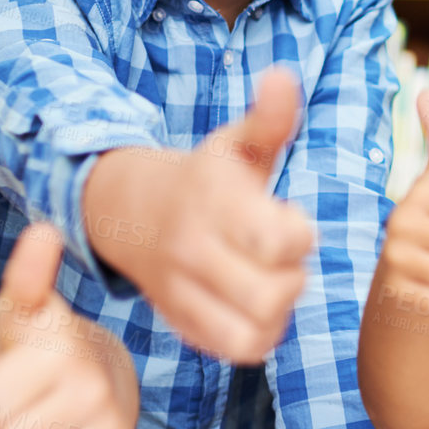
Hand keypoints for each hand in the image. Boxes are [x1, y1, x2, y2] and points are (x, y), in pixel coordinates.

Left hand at [0, 223, 139, 428]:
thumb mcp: (26, 309)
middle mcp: (94, 390)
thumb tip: (44, 231)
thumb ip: (27, 276)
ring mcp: (113, 426)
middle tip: (29, 403)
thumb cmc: (45, 342)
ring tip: (45, 421)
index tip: (14, 377)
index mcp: (64, 353)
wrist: (104, 368)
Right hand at [122, 69, 314, 363]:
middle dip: (294, 279)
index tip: (290, 220)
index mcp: (214, 202)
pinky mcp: (181, 322)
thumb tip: (284, 78)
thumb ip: (269, 119)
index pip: (278, 241)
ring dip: (277, 315)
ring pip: (252, 334)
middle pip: (272, 296)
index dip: (299, 235)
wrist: (129, 209)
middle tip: (284, 259)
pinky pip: (233, 350)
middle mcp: (194, 250)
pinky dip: (256, 338)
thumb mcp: (235, 143)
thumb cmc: (204, 177)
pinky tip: (256, 308)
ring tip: (273, 286)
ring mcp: (183, 291)